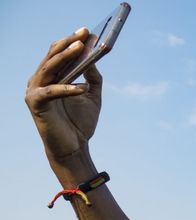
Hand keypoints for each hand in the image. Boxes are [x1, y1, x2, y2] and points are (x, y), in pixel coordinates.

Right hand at [25, 28, 102, 161]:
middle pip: (53, 57)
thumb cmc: (80, 123)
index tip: (87, 31)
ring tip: (80, 49)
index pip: (59, 53)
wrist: (74, 148)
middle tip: (84, 33)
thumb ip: (93, 79)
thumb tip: (94, 60)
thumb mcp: (92, 97)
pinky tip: (82, 87)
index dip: (72, 41)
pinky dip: (67, 89)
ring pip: (49, 69)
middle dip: (69, 44)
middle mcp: (40, 81)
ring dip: (65, 58)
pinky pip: (51, 92)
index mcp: (52, 77)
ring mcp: (35, 91)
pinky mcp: (36, 105)